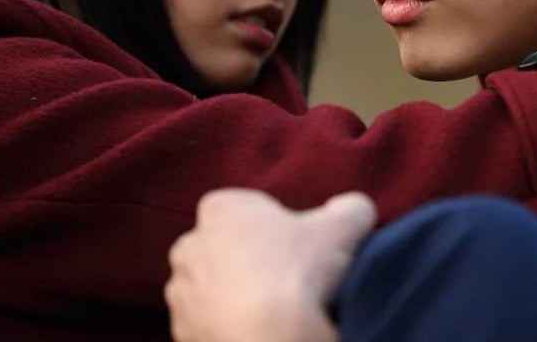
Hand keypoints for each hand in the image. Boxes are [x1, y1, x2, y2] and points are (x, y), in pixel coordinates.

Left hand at [165, 189, 375, 341]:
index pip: (245, 208)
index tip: (296, 246)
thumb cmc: (300, 271)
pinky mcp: (180, 334)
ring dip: (231, 297)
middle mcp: (189, 246)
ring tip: (271, 312)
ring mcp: (180, 294)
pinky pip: (205, 326)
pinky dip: (224, 329)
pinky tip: (255, 333)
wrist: (271, 340)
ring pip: (209, 289)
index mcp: (220, 208)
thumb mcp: (344, 226)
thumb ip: (351, 207)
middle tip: (285, 279)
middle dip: (245, 259)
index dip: (272, 225)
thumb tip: (356, 208)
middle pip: (222, 247)